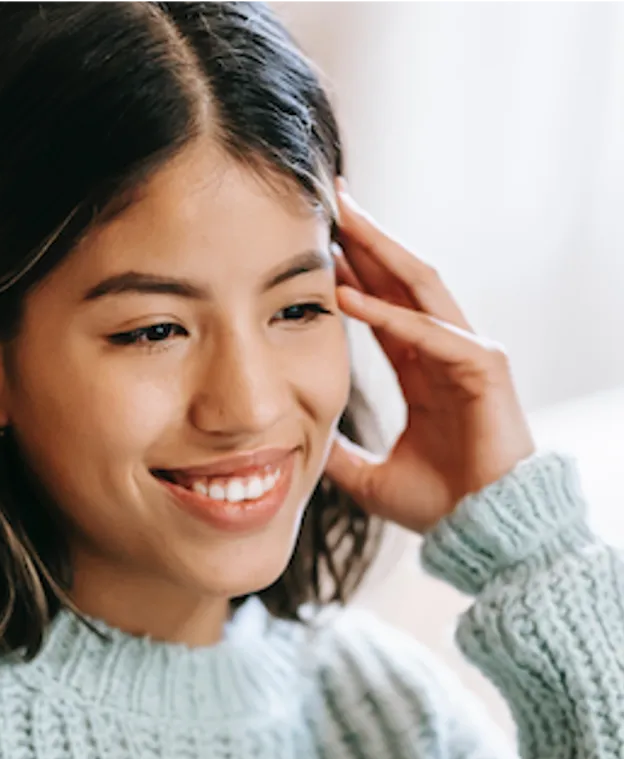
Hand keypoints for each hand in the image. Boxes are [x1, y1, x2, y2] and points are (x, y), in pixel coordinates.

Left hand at [325, 179, 535, 532]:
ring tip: (341, 216)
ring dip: (379, 251)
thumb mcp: (371, 476)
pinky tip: (349, 296)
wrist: (484, 534)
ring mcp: (466, 355)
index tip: (316, 239)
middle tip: (330, 197)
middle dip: (366, 237)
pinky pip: (430, 333)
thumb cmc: (441, 505)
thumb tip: (302, 448)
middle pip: (400, 279)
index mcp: (421, 368)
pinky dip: (390, 315)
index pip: (382, 303)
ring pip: (419, 288)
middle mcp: (443, 351)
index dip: (352, 269)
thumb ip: (339, 454)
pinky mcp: (483, 370)